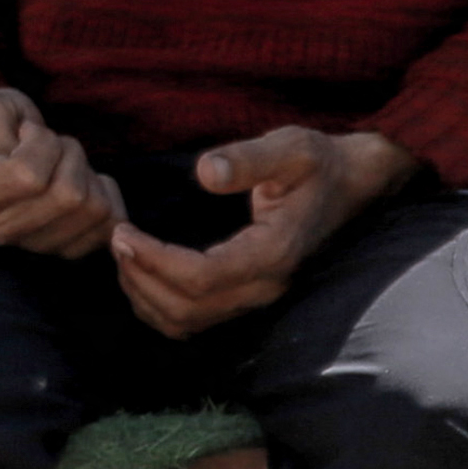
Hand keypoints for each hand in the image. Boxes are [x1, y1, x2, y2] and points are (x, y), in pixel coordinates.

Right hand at [0, 82, 114, 257]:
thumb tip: (27, 167)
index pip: (28, 177)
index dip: (40, 143)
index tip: (24, 132)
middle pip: (68, 195)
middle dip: (67, 153)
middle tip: (47, 144)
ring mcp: (31, 245)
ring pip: (93, 207)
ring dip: (85, 172)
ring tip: (60, 162)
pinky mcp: (64, 248)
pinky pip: (110, 225)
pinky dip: (106, 194)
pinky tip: (84, 180)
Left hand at [109, 127, 418, 339]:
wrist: (352, 184)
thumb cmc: (319, 162)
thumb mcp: (291, 146)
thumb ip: (249, 158)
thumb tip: (205, 171)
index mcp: (273, 252)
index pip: (201, 276)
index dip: (155, 260)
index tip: (124, 232)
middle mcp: (265, 285)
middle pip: (187, 307)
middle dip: (142, 278)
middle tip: (116, 239)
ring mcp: (257, 296)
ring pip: (186, 321)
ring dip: (145, 296)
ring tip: (123, 255)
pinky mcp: (246, 296)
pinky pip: (193, 319)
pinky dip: (158, 304)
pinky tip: (142, 272)